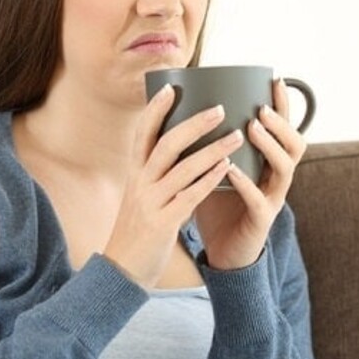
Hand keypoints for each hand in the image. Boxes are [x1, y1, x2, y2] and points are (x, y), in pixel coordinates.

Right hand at [103, 84, 245, 287]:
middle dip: (194, 124)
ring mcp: (150, 203)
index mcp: (134, 174)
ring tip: (236, 136)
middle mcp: (140, 183)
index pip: (142, 134)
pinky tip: (228, 168)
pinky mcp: (163, 223)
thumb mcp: (140, 196)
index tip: (170, 87)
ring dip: (211, 150)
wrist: (122, 270)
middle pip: (165, 144)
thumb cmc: (138, 230)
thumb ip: (156, 174)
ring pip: (182, 168)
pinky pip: (189, 196)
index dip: (154, 109)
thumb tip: (178, 149)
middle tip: (219, 108)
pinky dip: (208, 179)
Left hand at [194, 79, 307, 269]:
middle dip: (281, 124)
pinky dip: (245, 183)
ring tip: (252, 128)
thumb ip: (208, 142)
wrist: (221, 252)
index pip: (283, 127)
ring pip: (285, 168)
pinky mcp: (260, 220)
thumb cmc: (216, 205)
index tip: (275, 79)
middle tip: (261, 109)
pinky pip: (258, 199)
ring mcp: (272, 199)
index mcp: (267, 162)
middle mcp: (275, 178)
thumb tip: (185, 105)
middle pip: (295, 145)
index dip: (283, 105)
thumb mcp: (214, 167)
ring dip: (270, 146)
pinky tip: (231, 170)